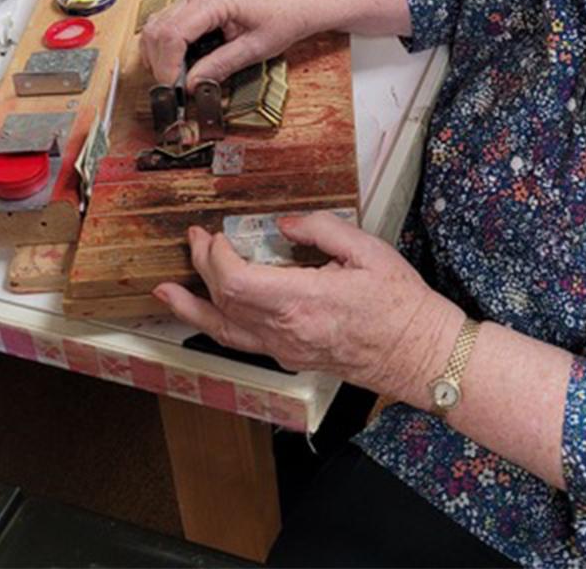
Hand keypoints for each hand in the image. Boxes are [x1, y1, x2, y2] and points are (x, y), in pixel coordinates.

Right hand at [140, 0, 310, 87]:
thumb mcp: (254, 49)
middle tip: (174, 89)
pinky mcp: (193, 4)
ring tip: (178, 78)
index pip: (172, 34)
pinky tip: (181, 64)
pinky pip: (166, 24)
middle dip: (159, 63)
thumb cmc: (280, 20)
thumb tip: (189, 86)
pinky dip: (165, 47)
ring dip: (158, 55)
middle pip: (157, 29)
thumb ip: (220, 66)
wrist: (293, 4)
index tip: (173, 89)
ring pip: (155, 26)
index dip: (166, 65)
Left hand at [153, 213, 462, 403]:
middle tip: (194, 240)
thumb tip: (283, 226)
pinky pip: (244, 342)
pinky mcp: (292, 358)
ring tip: (167, 292)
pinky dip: (219, 323)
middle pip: (224, 302)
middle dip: (202, 268)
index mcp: (303, 302)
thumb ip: (321, 230)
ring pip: (225, 331)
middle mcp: (287, 332)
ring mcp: (287, 350)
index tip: (215, 234)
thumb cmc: (399, 303)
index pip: (236, 282)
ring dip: (194, 307)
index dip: (215, 257)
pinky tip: (210, 312)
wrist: (418, 353)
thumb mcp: (367, 250)